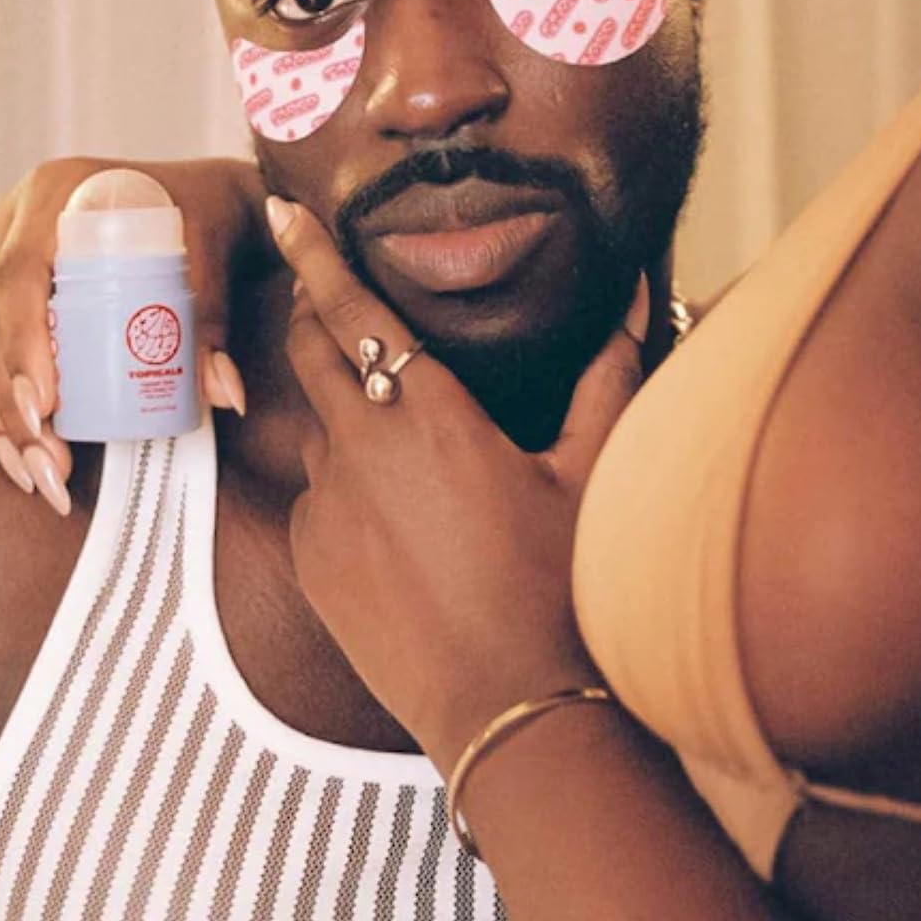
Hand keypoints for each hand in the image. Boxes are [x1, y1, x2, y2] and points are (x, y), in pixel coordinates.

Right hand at [0, 157, 269, 511]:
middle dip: (8, 399)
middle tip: (45, 462)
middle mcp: (14, 218)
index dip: (23, 343)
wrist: (203, 198)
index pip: (21, 273)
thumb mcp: (216, 252)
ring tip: (26, 470)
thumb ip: (213, 318)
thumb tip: (224, 395)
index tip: (44, 405)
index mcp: (58, 190)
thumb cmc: (207, 216)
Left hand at [267, 195, 646, 772]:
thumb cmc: (561, 584)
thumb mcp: (591, 473)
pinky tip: (392, 516)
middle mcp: (361, 448)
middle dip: (310, 312)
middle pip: (310, 352)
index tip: (284, 212)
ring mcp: (324, 507)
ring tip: (383, 423)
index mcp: (428, 412)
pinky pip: (312, 496)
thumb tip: (637, 300)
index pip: (352, 311)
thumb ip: (607, 375)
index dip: (315, 256)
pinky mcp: (308, 559)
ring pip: (314, 427)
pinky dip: (340, 484)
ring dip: (336, 405)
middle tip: (322, 290)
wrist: (511, 708)